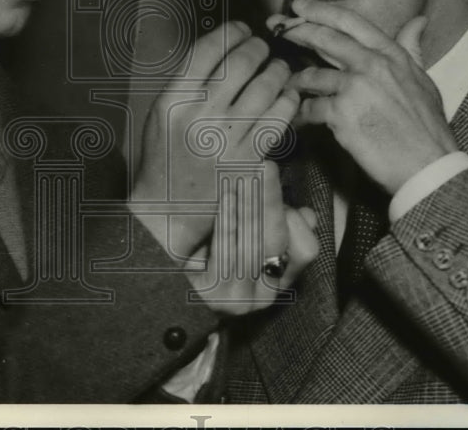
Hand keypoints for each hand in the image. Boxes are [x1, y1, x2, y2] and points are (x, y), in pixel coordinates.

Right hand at [131, 21, 299, 259]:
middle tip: (264, 48)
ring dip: (278, 70)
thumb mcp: (162, 112)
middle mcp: (199, 115)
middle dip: (258, 48)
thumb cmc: (166, 155)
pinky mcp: (248, 158)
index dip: (230, 32)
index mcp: (173, 99)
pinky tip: (287, 95)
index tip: (241, 29)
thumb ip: (187, 81)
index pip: (207, 49)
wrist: (168, 208)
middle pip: (240, 62)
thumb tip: (223, 46)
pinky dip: (287, 100)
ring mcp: (226, 137)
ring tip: (279, 69)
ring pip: (264, 87)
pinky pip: (278, 118)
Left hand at [185, 158, 319, 314]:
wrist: (159, 272)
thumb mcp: (247, 233)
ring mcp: (238, 300)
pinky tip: (224, 199)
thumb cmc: (204, 244)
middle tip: (264, 166)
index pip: (306, 249)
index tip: (277, 185)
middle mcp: (263, 297)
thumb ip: (278, 223)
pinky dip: (228, 222)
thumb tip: (307, 215)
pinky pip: (227, 250)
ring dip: (248, 206)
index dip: (295, 218)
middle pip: (277, 241)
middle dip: (270, 200)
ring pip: (252, 244)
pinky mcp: (212, 296)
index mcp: (279, 280)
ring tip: (240, 177)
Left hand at [271, 0, 458, 195]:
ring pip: (311, 76)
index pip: (350, 22)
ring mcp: (355, 88)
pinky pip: (309, 108)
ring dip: (295, 82)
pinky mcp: (341, 115)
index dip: (320, 10)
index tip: (299, 5)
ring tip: (287, 87)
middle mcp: (372, 65)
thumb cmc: (427, 128)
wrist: (429, 165)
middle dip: (295, 30)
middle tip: (276, 28)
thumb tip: (417, 21)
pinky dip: (300, 115)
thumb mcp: (425, 81)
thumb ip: (411, 49)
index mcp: (391, 55)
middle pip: (324, 38)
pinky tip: (296, 119)